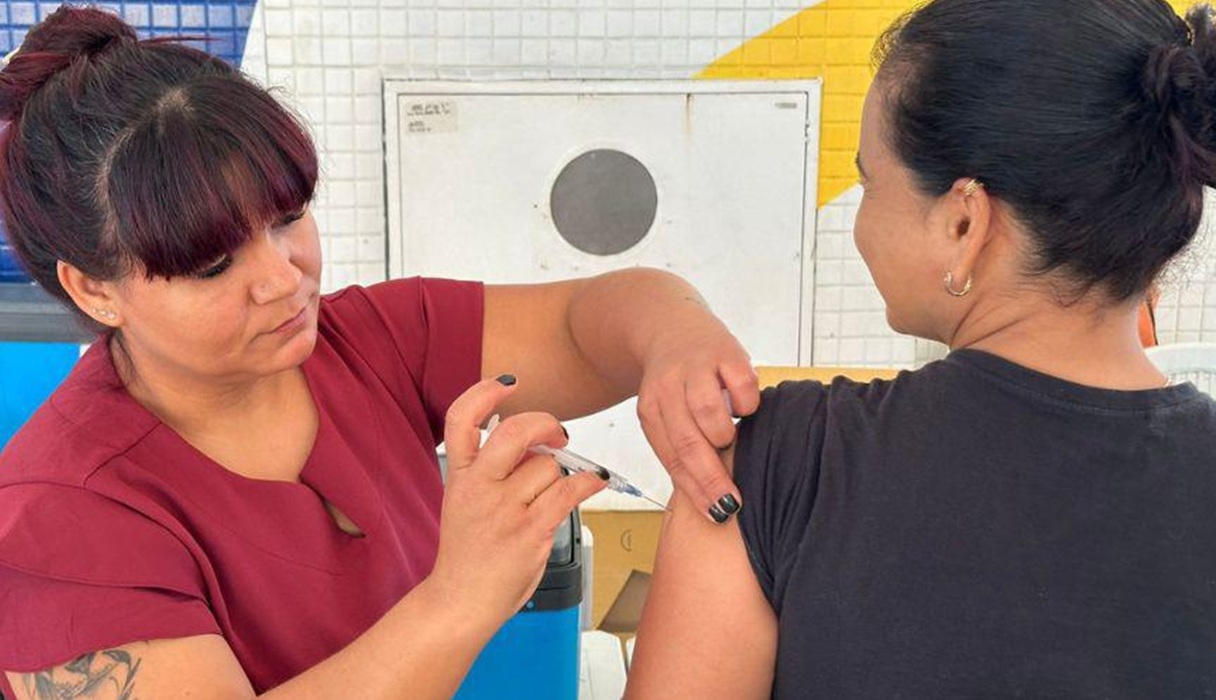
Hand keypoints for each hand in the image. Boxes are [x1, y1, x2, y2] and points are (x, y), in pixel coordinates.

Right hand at [428, 375, 606, 628]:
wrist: (461, 600)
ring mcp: (505, 510)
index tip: (508, 383)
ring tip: (549, 494)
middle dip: (544, 423)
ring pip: (548, 466)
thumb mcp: (463, 500)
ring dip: (558, 474)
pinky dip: (587, 482)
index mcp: (459, 476)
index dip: (484, 393)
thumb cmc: (469, 552)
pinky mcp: (530, 531)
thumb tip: (536, 439)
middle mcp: (480, 487)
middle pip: (515, 433)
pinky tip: (593, 481)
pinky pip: (569, 491)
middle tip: (556, 433)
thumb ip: (491, 468)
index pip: (460, 420)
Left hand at [636, 309, 759, 523]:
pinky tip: (743, 407)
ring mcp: (696, 368)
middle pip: (690, 443)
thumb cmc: (674, 381)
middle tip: (734, 504)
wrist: (669, 323)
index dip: (695, 490)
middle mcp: (669, 387)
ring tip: (730, 437)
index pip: (672, 457)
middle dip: (713, 479)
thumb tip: (711, 497)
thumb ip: (681, 448)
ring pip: (711, 415)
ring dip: (725, 435)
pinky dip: (747, 404)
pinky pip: (742, 386)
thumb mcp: (664, 414)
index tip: (716, 514)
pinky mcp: (725, 351)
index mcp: (651, 409)